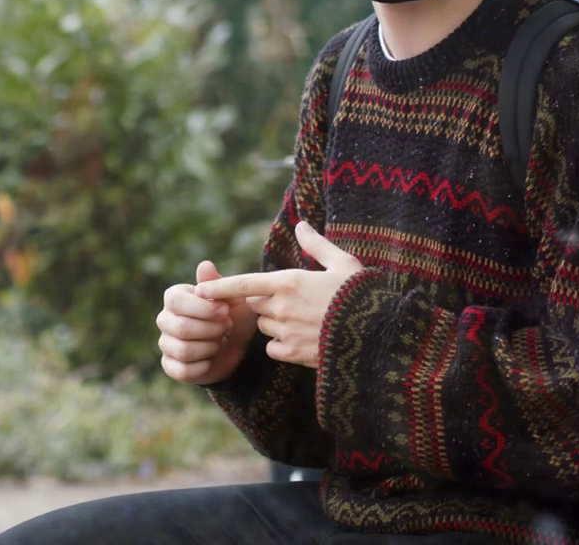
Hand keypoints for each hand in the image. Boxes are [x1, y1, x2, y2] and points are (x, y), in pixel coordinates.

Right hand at [158, 261, 257, 384]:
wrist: (237, 346)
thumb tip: (205, 265)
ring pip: (183, 350)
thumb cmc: (232, 315)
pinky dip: (203, 366)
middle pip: (181, 328)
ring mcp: (166, 343)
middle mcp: (165, 319)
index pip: (175, 301)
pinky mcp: (170, 366)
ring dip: (210, 347)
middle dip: (211, 330)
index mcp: (175, 298)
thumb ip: (218, 284)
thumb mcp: (233, 297)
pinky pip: (183, 370)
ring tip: (220, 341)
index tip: (226, 311)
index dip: (203, 308)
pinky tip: (211, 359)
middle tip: (227, 327)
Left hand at [199, 223, 363, 369]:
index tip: (199, 290)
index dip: (220, 287)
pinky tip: (303, 338)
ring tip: (305, 318)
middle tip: (294, 299)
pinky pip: (274, 348)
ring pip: (265, 326)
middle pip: (256, 304)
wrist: (378, 335)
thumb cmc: (362, 295)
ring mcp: (286, 332)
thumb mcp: (343, 263)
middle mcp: (281, 308)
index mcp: (289, 281)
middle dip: (266, 301)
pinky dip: (282, 344)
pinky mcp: (294, 354)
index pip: (244, 284)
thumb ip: (317, 245)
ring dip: (274, 322)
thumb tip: (301, 225)